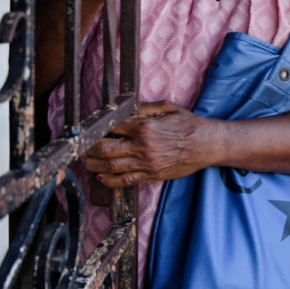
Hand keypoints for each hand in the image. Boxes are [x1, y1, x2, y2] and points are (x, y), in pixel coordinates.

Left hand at [84, 100, 207, 187]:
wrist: (207, 145)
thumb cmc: (189, 125)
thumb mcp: (169, 108)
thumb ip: (146, 107)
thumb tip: (128, 108)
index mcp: (145, 127)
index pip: (112, 127)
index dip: (98, 128)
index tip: (90, 129)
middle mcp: (142, 146)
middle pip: (105, 149)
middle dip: (89, 148)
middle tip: (82, 147)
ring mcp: (146, 163)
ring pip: (111, 166)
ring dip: (94, 165)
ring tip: (86, 161)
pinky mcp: (152, 176)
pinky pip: (126, 181)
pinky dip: (110, 180)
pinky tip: (102, 176)